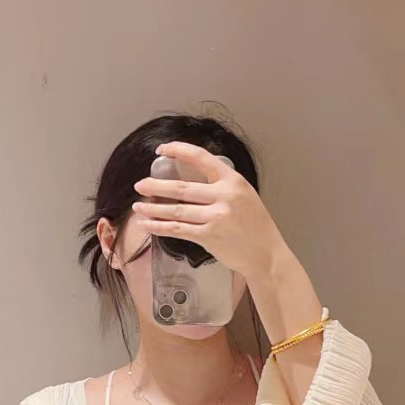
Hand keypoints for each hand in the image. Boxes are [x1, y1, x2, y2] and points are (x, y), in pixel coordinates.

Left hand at [131, 141, 286, 281]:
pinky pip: (178, 229)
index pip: (201, 158)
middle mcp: (224, 196)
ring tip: (138, 206)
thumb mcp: (245, 195)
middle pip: (181, 187)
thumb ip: (223, 186)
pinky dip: (160, 227)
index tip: (162, 150)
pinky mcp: (209, 236)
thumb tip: (194, 181)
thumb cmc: (256, 226)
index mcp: (233, 180)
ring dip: (153, 208)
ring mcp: (216, 217)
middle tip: (140, 185)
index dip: (178, 151)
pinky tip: (149, 225)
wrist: (266, 254)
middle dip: (155, 186)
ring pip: (176, 209)